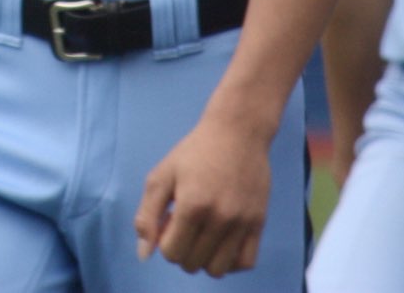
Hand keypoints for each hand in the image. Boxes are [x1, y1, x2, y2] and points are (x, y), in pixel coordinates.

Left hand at [133, 113, 271, 276]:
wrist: (237, 133)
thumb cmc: (194, 152)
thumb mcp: (161, 176)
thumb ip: (147, 216)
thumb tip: (144, 254)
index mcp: (191, 205)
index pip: (171, 253)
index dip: (164, 241)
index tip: (168, 221)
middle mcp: (219, 218)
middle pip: (192, 263)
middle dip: (181, 250)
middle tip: (184, 225)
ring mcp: (242, 223)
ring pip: (218, 270)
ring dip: (203, 259)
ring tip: (202, 235)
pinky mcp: (259, 224)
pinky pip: (245, 263)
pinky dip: (229, 261)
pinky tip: (221, 242)